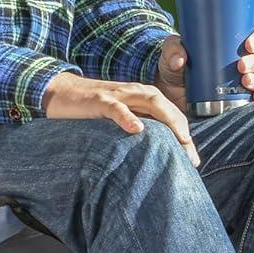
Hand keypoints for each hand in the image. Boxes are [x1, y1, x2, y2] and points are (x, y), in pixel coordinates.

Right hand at [41, 70, 200, 167]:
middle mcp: (134, 93)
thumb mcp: (120, 117)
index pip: (170, 114)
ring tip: (181, 139)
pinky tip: (138, 129)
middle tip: (192, 157)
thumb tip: (157, 154)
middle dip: (183, 130)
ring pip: (150, 101)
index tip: (193, 160)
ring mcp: (117, 95)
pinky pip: (116, 107)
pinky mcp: (98, 99)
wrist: (60, 92)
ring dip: (168, 119)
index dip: (184, 135)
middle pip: (167, 107)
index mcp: (141, 97)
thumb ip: (138, 128)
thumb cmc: (92, 109)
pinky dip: (128, 117)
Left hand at [158, 28, 253, 106]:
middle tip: (241, 67)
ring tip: (245, 82)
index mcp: (235, 44)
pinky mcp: (243, 101)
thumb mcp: (171, 53)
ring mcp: (246, 83)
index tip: (247, 45)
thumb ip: (173, 49)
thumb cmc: (175, 67)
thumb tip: (179, 59)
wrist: (170, 96)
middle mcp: (245, 62)